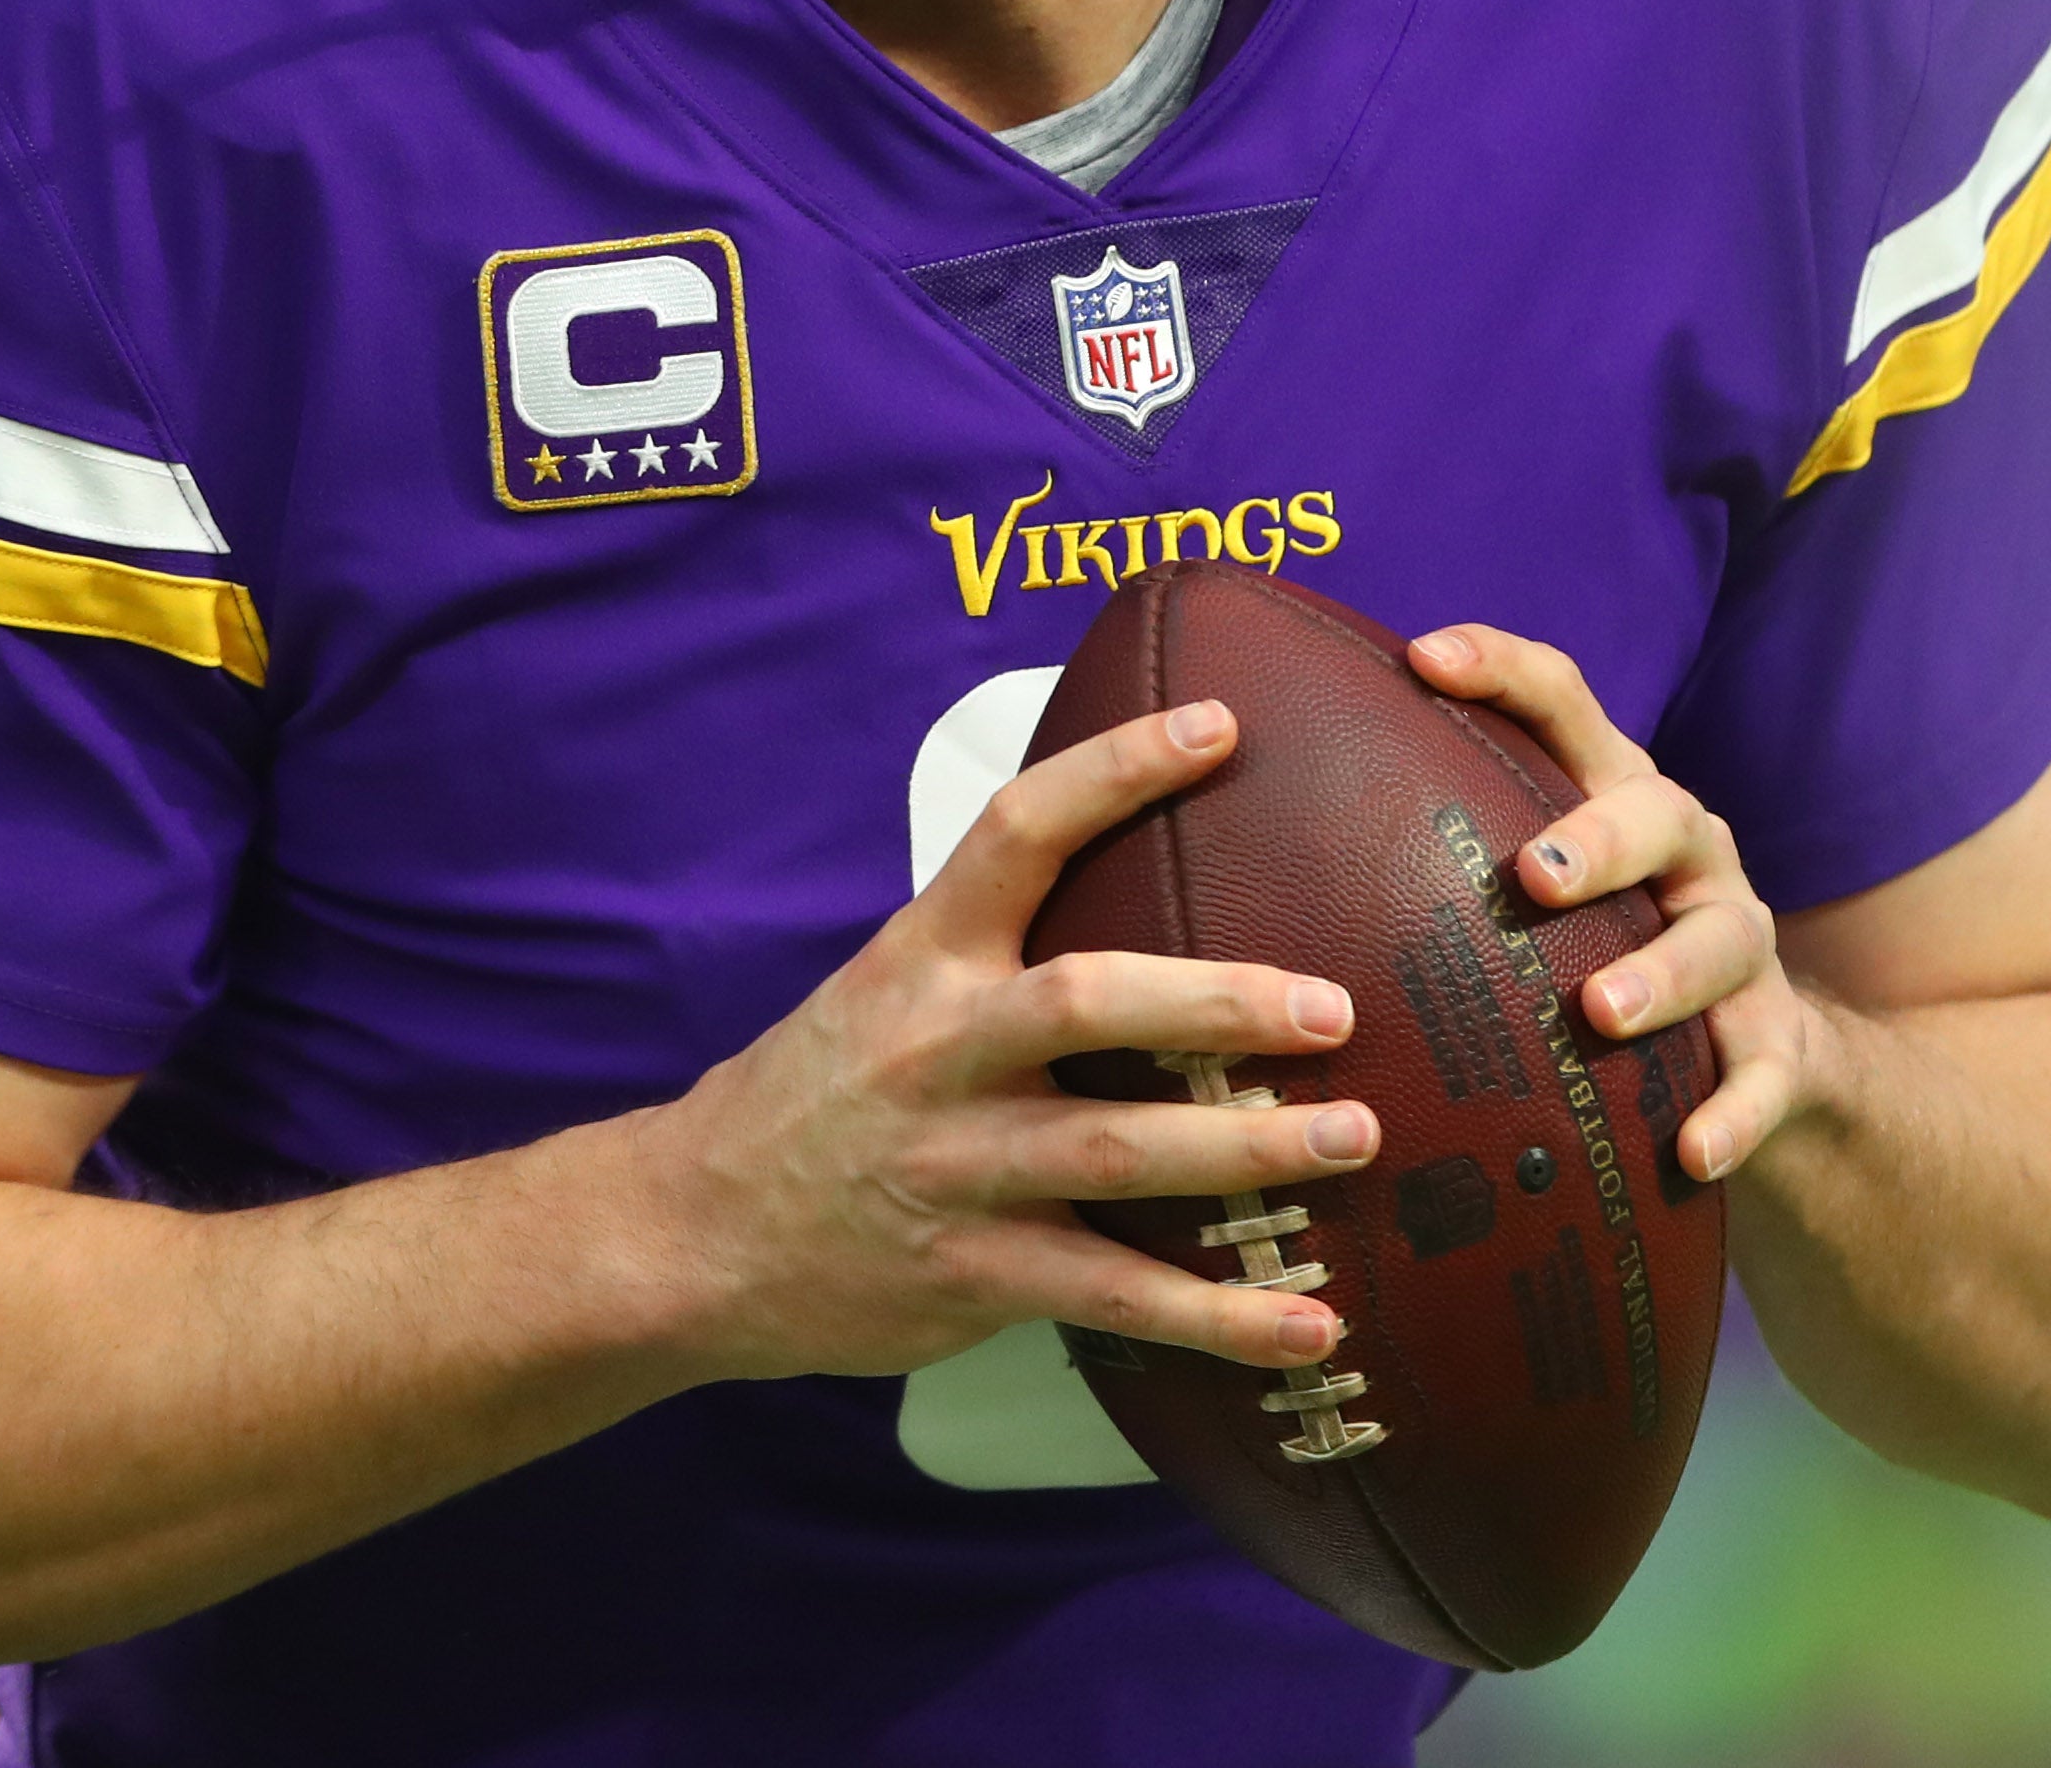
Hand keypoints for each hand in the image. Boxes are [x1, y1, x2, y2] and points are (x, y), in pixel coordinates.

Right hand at [625, 700, 1374, 1383]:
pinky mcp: (976, 1275)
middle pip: (1087, 1003)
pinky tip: (1310, 1323)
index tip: (1218, 726)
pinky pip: (1115, 1298)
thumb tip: (1148, 884)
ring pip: (1117, 1155)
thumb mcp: (887, 988)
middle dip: (1218, 1001)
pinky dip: (1220, 1320)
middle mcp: (940, 1050)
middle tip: (1334, 1007)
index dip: (1116, 772)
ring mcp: (958, 1168)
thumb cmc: (821, 1095)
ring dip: (1247, 1152)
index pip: (1018, 833)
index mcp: (923, 958)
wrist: (695, 1232)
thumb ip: (1000, 948)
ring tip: (1356, 1137)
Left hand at [1406, 624, 1835, 1187]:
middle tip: (1534, 875)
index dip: (1503, 668)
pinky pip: (1768, 1073)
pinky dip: (1733, 1110)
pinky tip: (1691, 1151)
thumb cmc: (1598, 956)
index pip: (1566, 705)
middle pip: (1660, 814)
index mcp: (1615, 800)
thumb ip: (1437, 857)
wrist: (1765, 1064)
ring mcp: (1741, 948)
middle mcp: (1687, 858)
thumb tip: (1247, 837)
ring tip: (1601, 1015)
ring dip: (1662, 976)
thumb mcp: (1539, 896)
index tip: (1423, 658)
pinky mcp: (1780, 1045)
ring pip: (1720, 941)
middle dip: (1599, 838)